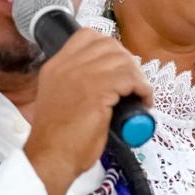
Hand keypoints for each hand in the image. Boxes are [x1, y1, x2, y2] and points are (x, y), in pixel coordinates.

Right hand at [23, 29, 151, 194]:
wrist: (51, 158)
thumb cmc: (60, 138)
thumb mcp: (61, 99)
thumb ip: (75, 83)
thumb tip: (107, 79)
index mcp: (56, 66)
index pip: (88, 36)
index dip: (110, 48)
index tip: (119, 67)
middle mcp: (67, 66)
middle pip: (109, 45)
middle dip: (128, 62)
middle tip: (134, 83)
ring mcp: (81, 77)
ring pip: (123, 61)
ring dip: (138, 77)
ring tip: (140, 95)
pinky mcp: (97, 92)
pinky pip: (130, 79)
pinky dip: (142, 89)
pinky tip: (143, 101)